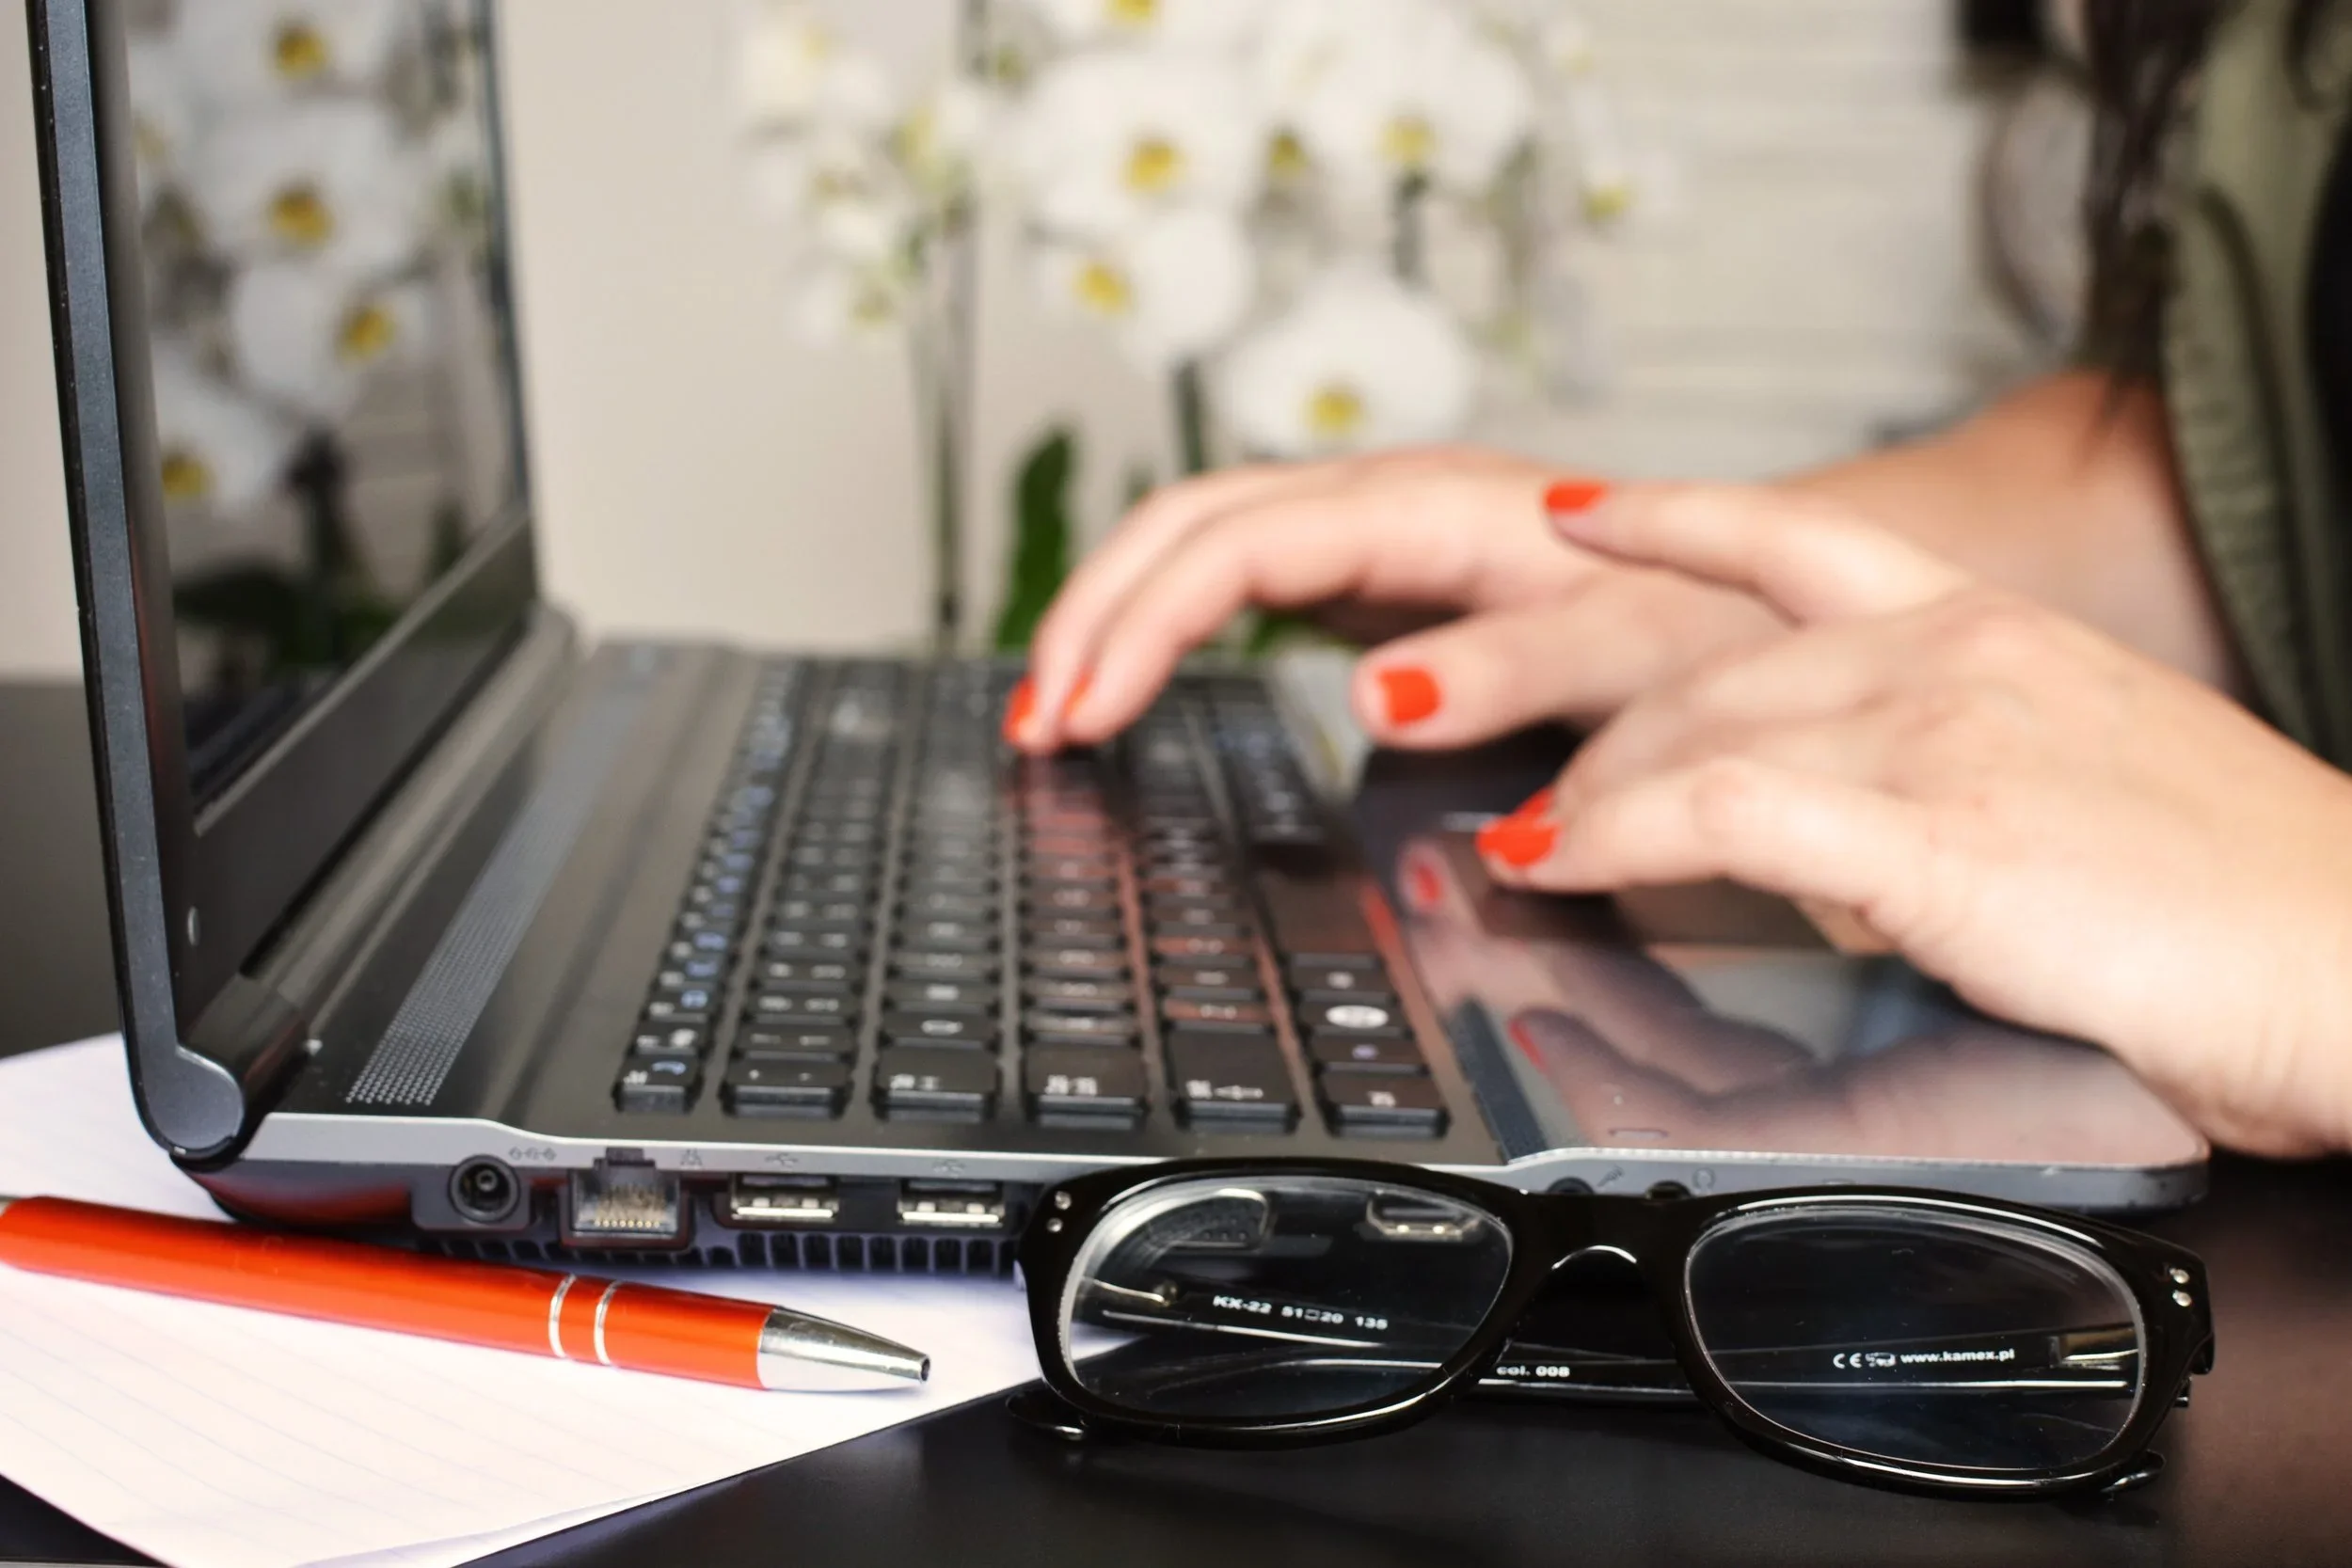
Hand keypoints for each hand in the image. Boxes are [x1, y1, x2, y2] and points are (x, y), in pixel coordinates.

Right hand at [1009, 447, 1783, 751]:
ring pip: (1200, 538)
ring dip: (1114, 615)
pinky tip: (1135, 680)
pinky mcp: (1381, 569)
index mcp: (1435, 510)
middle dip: (1093, 618)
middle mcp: (1391, 500)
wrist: (1769, 582)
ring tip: (1054, 707)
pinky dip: (1169, 626)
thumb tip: (1374, 691)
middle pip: (1188, 524)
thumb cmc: (1711, 618)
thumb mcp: (1634, 653)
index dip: (1141, 628)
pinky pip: (1239, 575)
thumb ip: (1513, 665)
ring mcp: (1379, 529)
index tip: (1083, 717)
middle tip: (1035, 727)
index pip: (1237, 549)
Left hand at [1473, 484, 2351, 1156]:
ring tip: (1532, 849)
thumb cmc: (2246, 907)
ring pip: (1697, 732)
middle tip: (1547, 803)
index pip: (1798, 539)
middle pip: (1711, 668)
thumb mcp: (2078, 792)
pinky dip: (1616, 837)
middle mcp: (1958, 652)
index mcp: (1997, 628)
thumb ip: (1946, 782)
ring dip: (1590, 801)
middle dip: (1607, 744)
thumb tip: (1833, 840)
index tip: (1583, 514)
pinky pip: (1721, 813)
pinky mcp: (1934, 832)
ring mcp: (1943, 732)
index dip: (1670, 517)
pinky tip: (1566, 864)